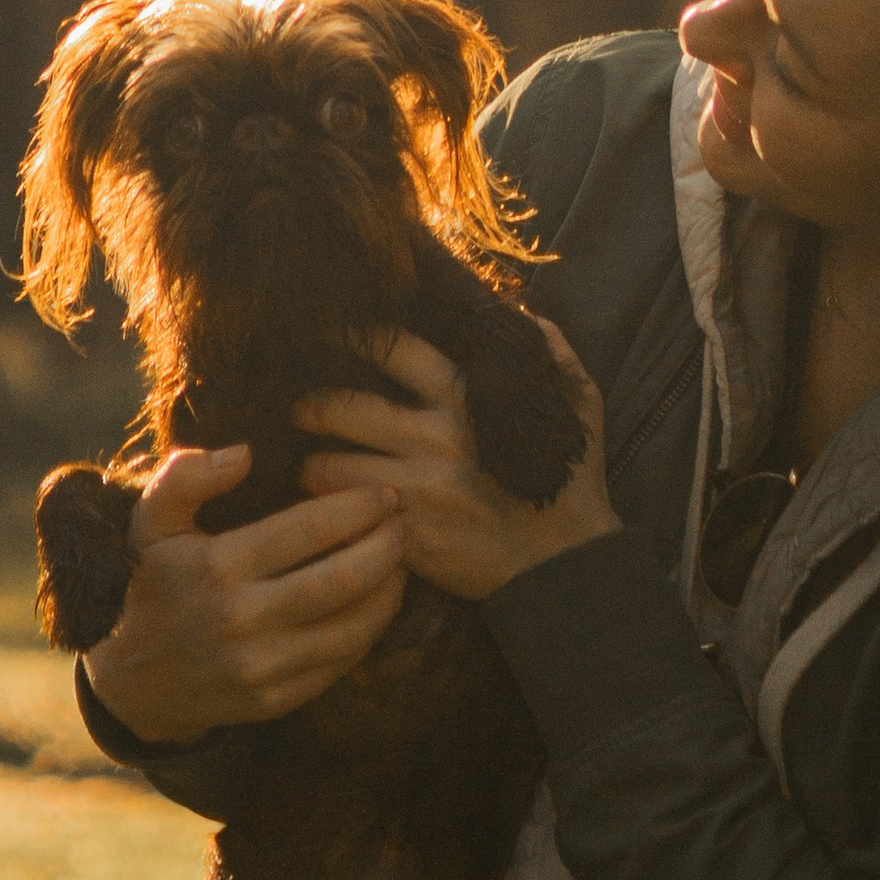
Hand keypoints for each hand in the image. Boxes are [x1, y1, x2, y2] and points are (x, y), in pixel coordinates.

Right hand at [82, 447, 407, 743]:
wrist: (132, 681)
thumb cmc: (151, 584)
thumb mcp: (150, 523)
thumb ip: (187, 477)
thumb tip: (245, 453)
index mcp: (217, 567)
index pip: (308, 529)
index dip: (357, 507)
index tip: (384, 493)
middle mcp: (241, 619)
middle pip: (343, 579)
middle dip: (386, 547)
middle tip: (403, 524)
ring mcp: (261, 666)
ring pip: (352, 627)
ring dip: (388, 590)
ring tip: (399, 561)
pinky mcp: (276, 700)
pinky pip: (341, 662)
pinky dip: (369, 630)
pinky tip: (377, 603)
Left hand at [297, 325, 619, 601]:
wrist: (566, 567)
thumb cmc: (570, 485)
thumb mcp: (580, 405)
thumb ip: (552, 351)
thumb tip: (522, 312)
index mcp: (467, 397)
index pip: (391, 347)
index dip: (352, 337)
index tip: (326, 336)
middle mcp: (435, 437)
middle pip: (338, 407)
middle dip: (308, 407)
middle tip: (299, 412)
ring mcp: (416, 489)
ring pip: (324, 465)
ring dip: (312, 465)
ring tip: (310, 467)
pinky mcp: (404, 536)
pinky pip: (340, 516)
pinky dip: (328, 511)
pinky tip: (328, 510)